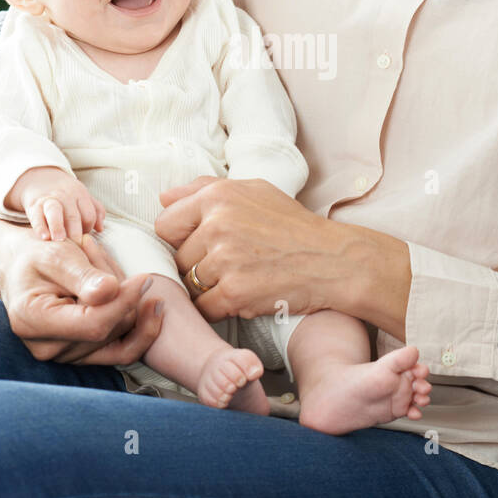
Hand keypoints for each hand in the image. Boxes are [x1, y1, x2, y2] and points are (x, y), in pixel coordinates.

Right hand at [0, 217, 161, 365]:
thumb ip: (82, 274)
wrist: (23, 266)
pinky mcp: (83, 355)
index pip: (93, 324)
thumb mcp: (56, 254)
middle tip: (106, 258)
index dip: (124, 302)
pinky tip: (151, 306)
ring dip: (127, 302)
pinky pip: (123, 351)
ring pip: (120, 336)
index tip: (145, 278)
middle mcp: (47, 348)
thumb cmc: (37, 255)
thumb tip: (112, 291)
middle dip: (122, 293)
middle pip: (110, 329)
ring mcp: (65, 356)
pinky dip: (140, 329)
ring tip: (105, 269)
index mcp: (33, 322)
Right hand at [6, 166, 105, 242]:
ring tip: (60, 240)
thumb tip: (101, 228)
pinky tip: (44, 237)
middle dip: (75, 233)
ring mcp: (49, 199)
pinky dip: (40, 227)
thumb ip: (95, 211)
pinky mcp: (34, 205)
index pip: (89, 215)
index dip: (88, 229)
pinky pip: (37, 216)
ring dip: (58, 226)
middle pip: (73, 215)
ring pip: (55, 212)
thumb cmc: (66, 194)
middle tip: (76, 248)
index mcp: (80, 195)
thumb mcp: (82, 197)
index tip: (84, 240)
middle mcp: (65, 196)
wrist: (39, 179)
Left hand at [154, 176, 344, 323]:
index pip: (166, 224)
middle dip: (197, 266)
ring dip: (209, 288)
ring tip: (241, 279)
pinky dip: (219, 309)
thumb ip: (205, 188)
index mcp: (218, 196)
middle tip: (231, 265)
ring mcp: (225, 259)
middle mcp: (217, 224)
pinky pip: (204, 308)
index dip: (182, 238)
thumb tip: (164, 197)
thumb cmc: (294, 226)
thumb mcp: (254, 191)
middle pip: (178, 258)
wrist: (334, 260)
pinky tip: (242, 298)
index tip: (205, 245)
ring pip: (189, 284)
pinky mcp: (235, 292)